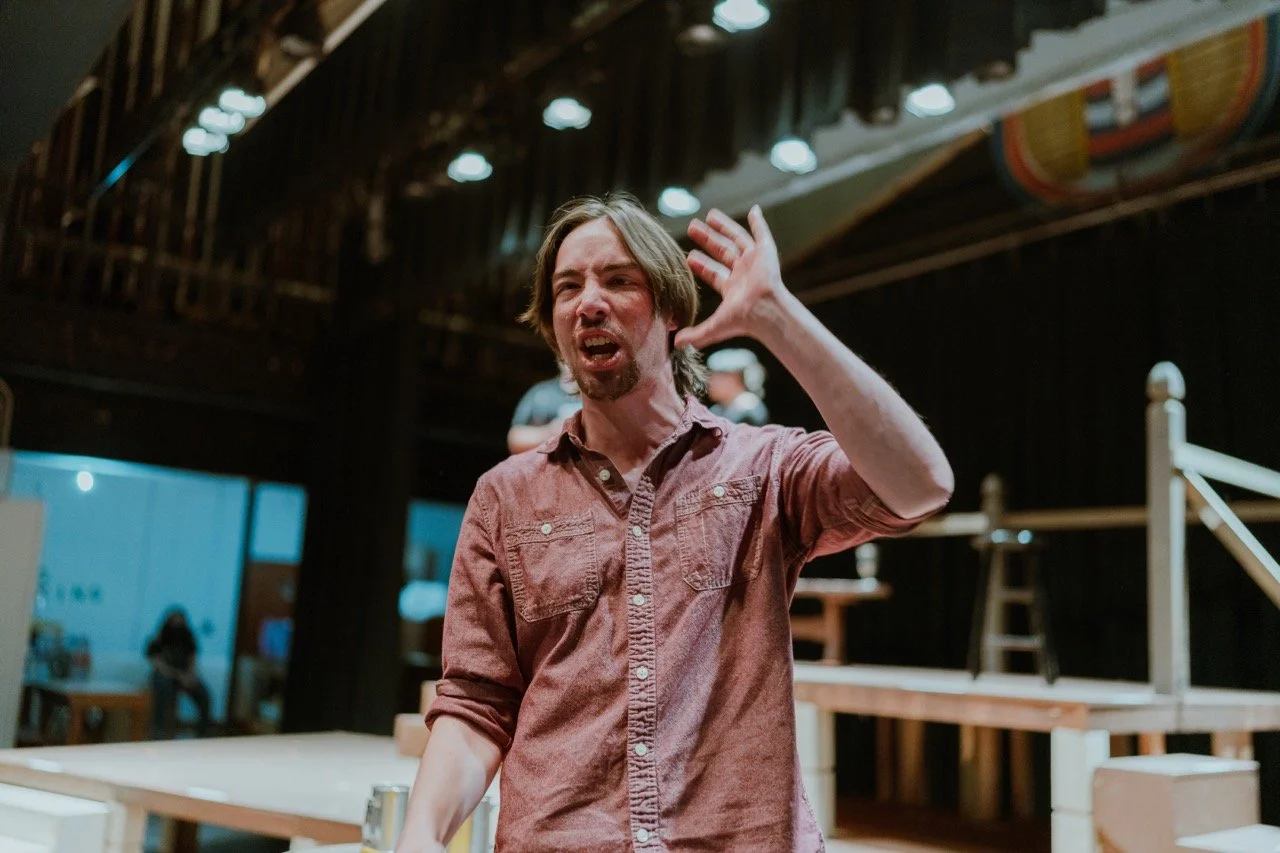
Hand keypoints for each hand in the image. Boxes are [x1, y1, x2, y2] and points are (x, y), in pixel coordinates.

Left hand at [677, 205, 785, 349]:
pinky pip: (762, 233)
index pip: (713, 273)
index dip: (701, 265)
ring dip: (724, 227)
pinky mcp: (766, 253)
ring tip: (710, 215)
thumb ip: (696, 335)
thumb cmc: (743, 320)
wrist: (764, 311)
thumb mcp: (714, 327)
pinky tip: (753, 210)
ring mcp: (755, 262)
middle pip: (722, 251)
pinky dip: (759, 222)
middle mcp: (743, 273)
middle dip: (707, 240)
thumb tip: (676, 344)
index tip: (688, 256)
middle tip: (692, 227)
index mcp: (732, 288)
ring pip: (737, 239)